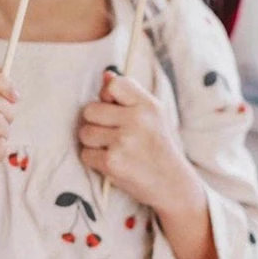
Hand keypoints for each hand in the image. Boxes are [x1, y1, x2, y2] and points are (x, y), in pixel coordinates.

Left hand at [78, 69, 193, 212]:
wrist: (172, 184)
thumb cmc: (157, 146)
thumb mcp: (152, 115)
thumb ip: (128, 94)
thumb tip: (105, 74)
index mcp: (147, 105)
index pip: (113, 85)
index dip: (106, 97)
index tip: (114, 110)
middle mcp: (137, 120)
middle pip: (90, 110)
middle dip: (95, 123)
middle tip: (112, 133)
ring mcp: (124, 141)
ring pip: (85, 132)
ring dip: (93, 143)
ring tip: (112, 148)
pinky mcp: (113, 162)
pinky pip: (86, 154)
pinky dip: (94, 160)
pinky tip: (112, 162)